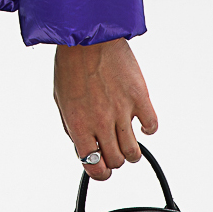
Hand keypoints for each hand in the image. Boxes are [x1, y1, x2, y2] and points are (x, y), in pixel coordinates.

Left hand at [53, 39, 156, 181]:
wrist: (88, 37)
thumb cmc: (71, 64)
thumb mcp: (60, 100)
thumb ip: (72, 126)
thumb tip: (82, 145)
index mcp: (79, 125)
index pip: (93, 167)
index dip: (100, 174)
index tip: (103, 171)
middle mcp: (101, 123)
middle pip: (116, 161)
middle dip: (115, 161)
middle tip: (114, 150)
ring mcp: (122, 112)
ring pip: (134, 152)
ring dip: (132, 152)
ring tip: (128, 140)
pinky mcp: (140, 98)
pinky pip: (152, 126)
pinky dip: (149, 129)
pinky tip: (141, 121)